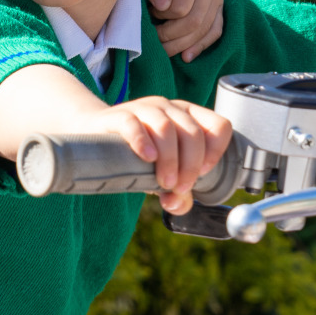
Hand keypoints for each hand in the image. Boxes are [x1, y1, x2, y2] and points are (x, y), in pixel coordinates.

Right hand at [82, 95, 232, 214]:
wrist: (96, 134)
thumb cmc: (137, 154)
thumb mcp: (163, 173)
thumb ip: (177, 193)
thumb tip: (177, 205)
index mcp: (189, 117)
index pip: (219, 126)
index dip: (215, 152)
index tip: (203, 174)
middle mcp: (170, 108)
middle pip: (193, 133)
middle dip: (190, 166)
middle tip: (178, 187)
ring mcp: (145, 109)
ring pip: (166, 128)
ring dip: (170, 160)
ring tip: (163, 181)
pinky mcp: (120, 115)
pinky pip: (134, 124)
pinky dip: (143, 143)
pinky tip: (146, 159)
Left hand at [139, 0, 224, 61]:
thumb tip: (163, 5)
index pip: (181, 6)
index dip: (161, 15)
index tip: (148, 11)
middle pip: (194, 20)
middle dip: (170, 34)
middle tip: (151, 34)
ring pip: (204, 29)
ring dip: (181, 44)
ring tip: (161, 48)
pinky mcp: (220, 5)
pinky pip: (215, 31)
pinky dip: (200, 45)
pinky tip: (185, 56)